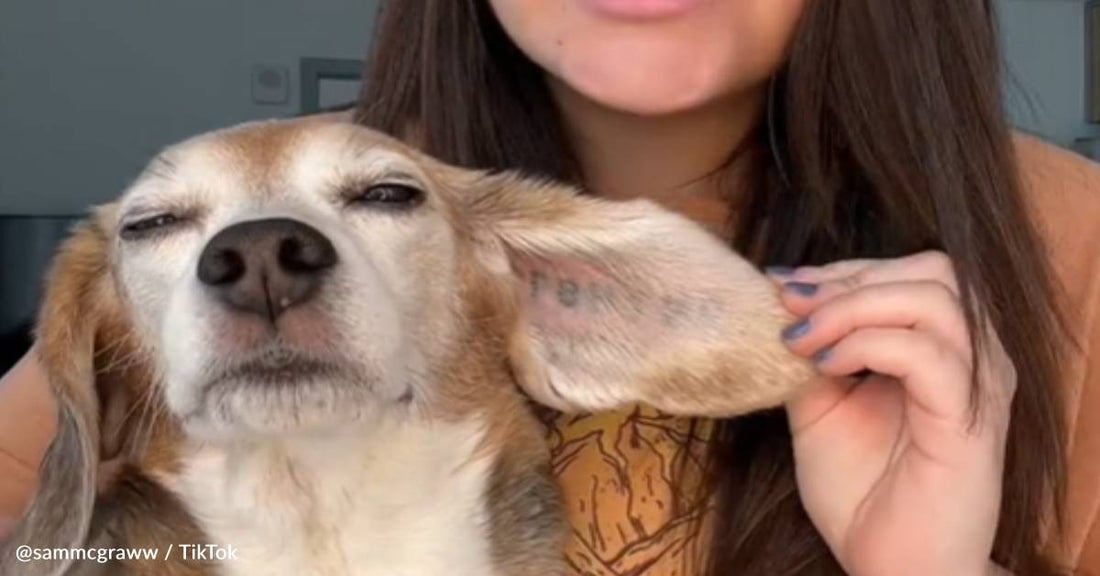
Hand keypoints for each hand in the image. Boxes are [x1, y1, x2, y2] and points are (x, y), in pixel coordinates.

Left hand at [770, 251, 1014, 575]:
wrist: (889, 566)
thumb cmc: (862, 492)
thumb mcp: (820, 408)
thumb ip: (811, 354)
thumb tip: (781, 303)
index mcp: (943, 349)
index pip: (908, 272)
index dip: (842, 270)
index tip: (781, 286)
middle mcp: (973, 358)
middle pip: (931, 268)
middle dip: (849, 278)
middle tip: (790, 306)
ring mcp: (978, 386)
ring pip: (932, 297)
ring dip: (854, 305)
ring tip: (804, 339)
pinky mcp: (971, 420)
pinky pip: (926, 353)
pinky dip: (867, 344)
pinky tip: (827, 365)